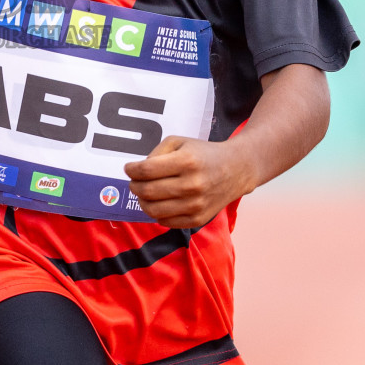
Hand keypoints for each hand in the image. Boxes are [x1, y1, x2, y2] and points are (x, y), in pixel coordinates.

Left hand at [124, 135, 257, 228]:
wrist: (235, 170)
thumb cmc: (202, 154)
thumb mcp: (179, 142)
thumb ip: (156, 154)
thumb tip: (137, 172)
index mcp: (186, 162)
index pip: (146, 170)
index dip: (131, 170)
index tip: (129, 168)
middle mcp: (192, 185)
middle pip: (147, 191)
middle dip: (134, 186)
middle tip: (134, 182)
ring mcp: (196, 205)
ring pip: (153, 210)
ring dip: (141, 201)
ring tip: (144, 193)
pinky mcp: (198, 219)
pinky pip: (165, 221)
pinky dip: (156, 213)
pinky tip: (159, 203)